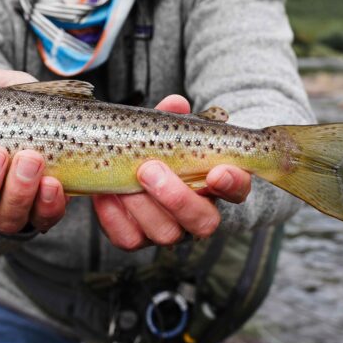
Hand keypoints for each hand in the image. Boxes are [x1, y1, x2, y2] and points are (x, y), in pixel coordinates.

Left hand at [92, 95, 251, 250]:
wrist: (121, 166)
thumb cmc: (155, 148)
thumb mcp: (165, 129)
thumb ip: (171, 118)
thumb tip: (176, 104)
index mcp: (213, 185)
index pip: (237, 190)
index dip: (232, 184)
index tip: (217, 172)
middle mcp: (196, 213)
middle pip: (203, 221)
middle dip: (177, 197)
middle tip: (149, 169)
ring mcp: (168, 229)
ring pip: (166, 232)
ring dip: (142, 204)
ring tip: (124, 179)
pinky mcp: (137, 238)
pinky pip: (128, 238)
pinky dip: (113, 215)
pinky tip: (105, 194)